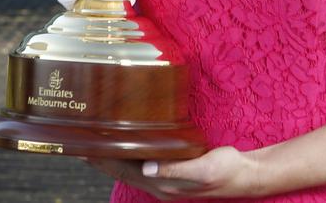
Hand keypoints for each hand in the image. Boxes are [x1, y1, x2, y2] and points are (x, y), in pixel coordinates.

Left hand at [83, 147, 264, 199]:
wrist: (245, 176)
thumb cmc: (225, 170)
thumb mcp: (202, 169)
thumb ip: (174, 169)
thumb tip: (147, 166)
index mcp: (162, 184)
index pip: (124, 171)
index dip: (103, 161)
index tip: (84, 148)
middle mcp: (159, 183)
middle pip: (122, 170)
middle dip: (101, 159)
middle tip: (80, 142)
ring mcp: (164, 179)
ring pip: (130, 167)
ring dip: (112, 157)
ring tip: (95, 144)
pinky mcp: (172, 170)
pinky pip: (142, 162)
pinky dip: (128, 154)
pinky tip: (126, 145)